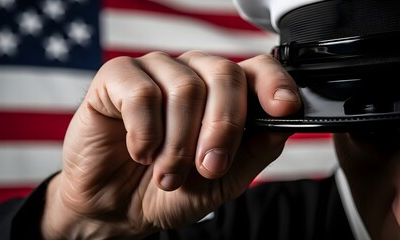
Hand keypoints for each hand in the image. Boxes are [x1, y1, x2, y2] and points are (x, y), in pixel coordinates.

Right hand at [41, 51, 300, 238]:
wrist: (119, 207)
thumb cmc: (171, 190)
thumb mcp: (225, 179)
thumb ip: (256, 148)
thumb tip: (282, 122)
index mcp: (220, 94)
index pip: (255, 69)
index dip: (273, 83)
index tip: (283, 108)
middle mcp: (191, 75)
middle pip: (223, 74)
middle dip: (222, 128)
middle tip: (208, 167)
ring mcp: (154, 72)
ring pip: (184, 88)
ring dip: (178, 143)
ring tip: (167, 173)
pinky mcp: (116, 78)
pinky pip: (141, 93)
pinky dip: (144, 133)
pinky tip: (139, 151)